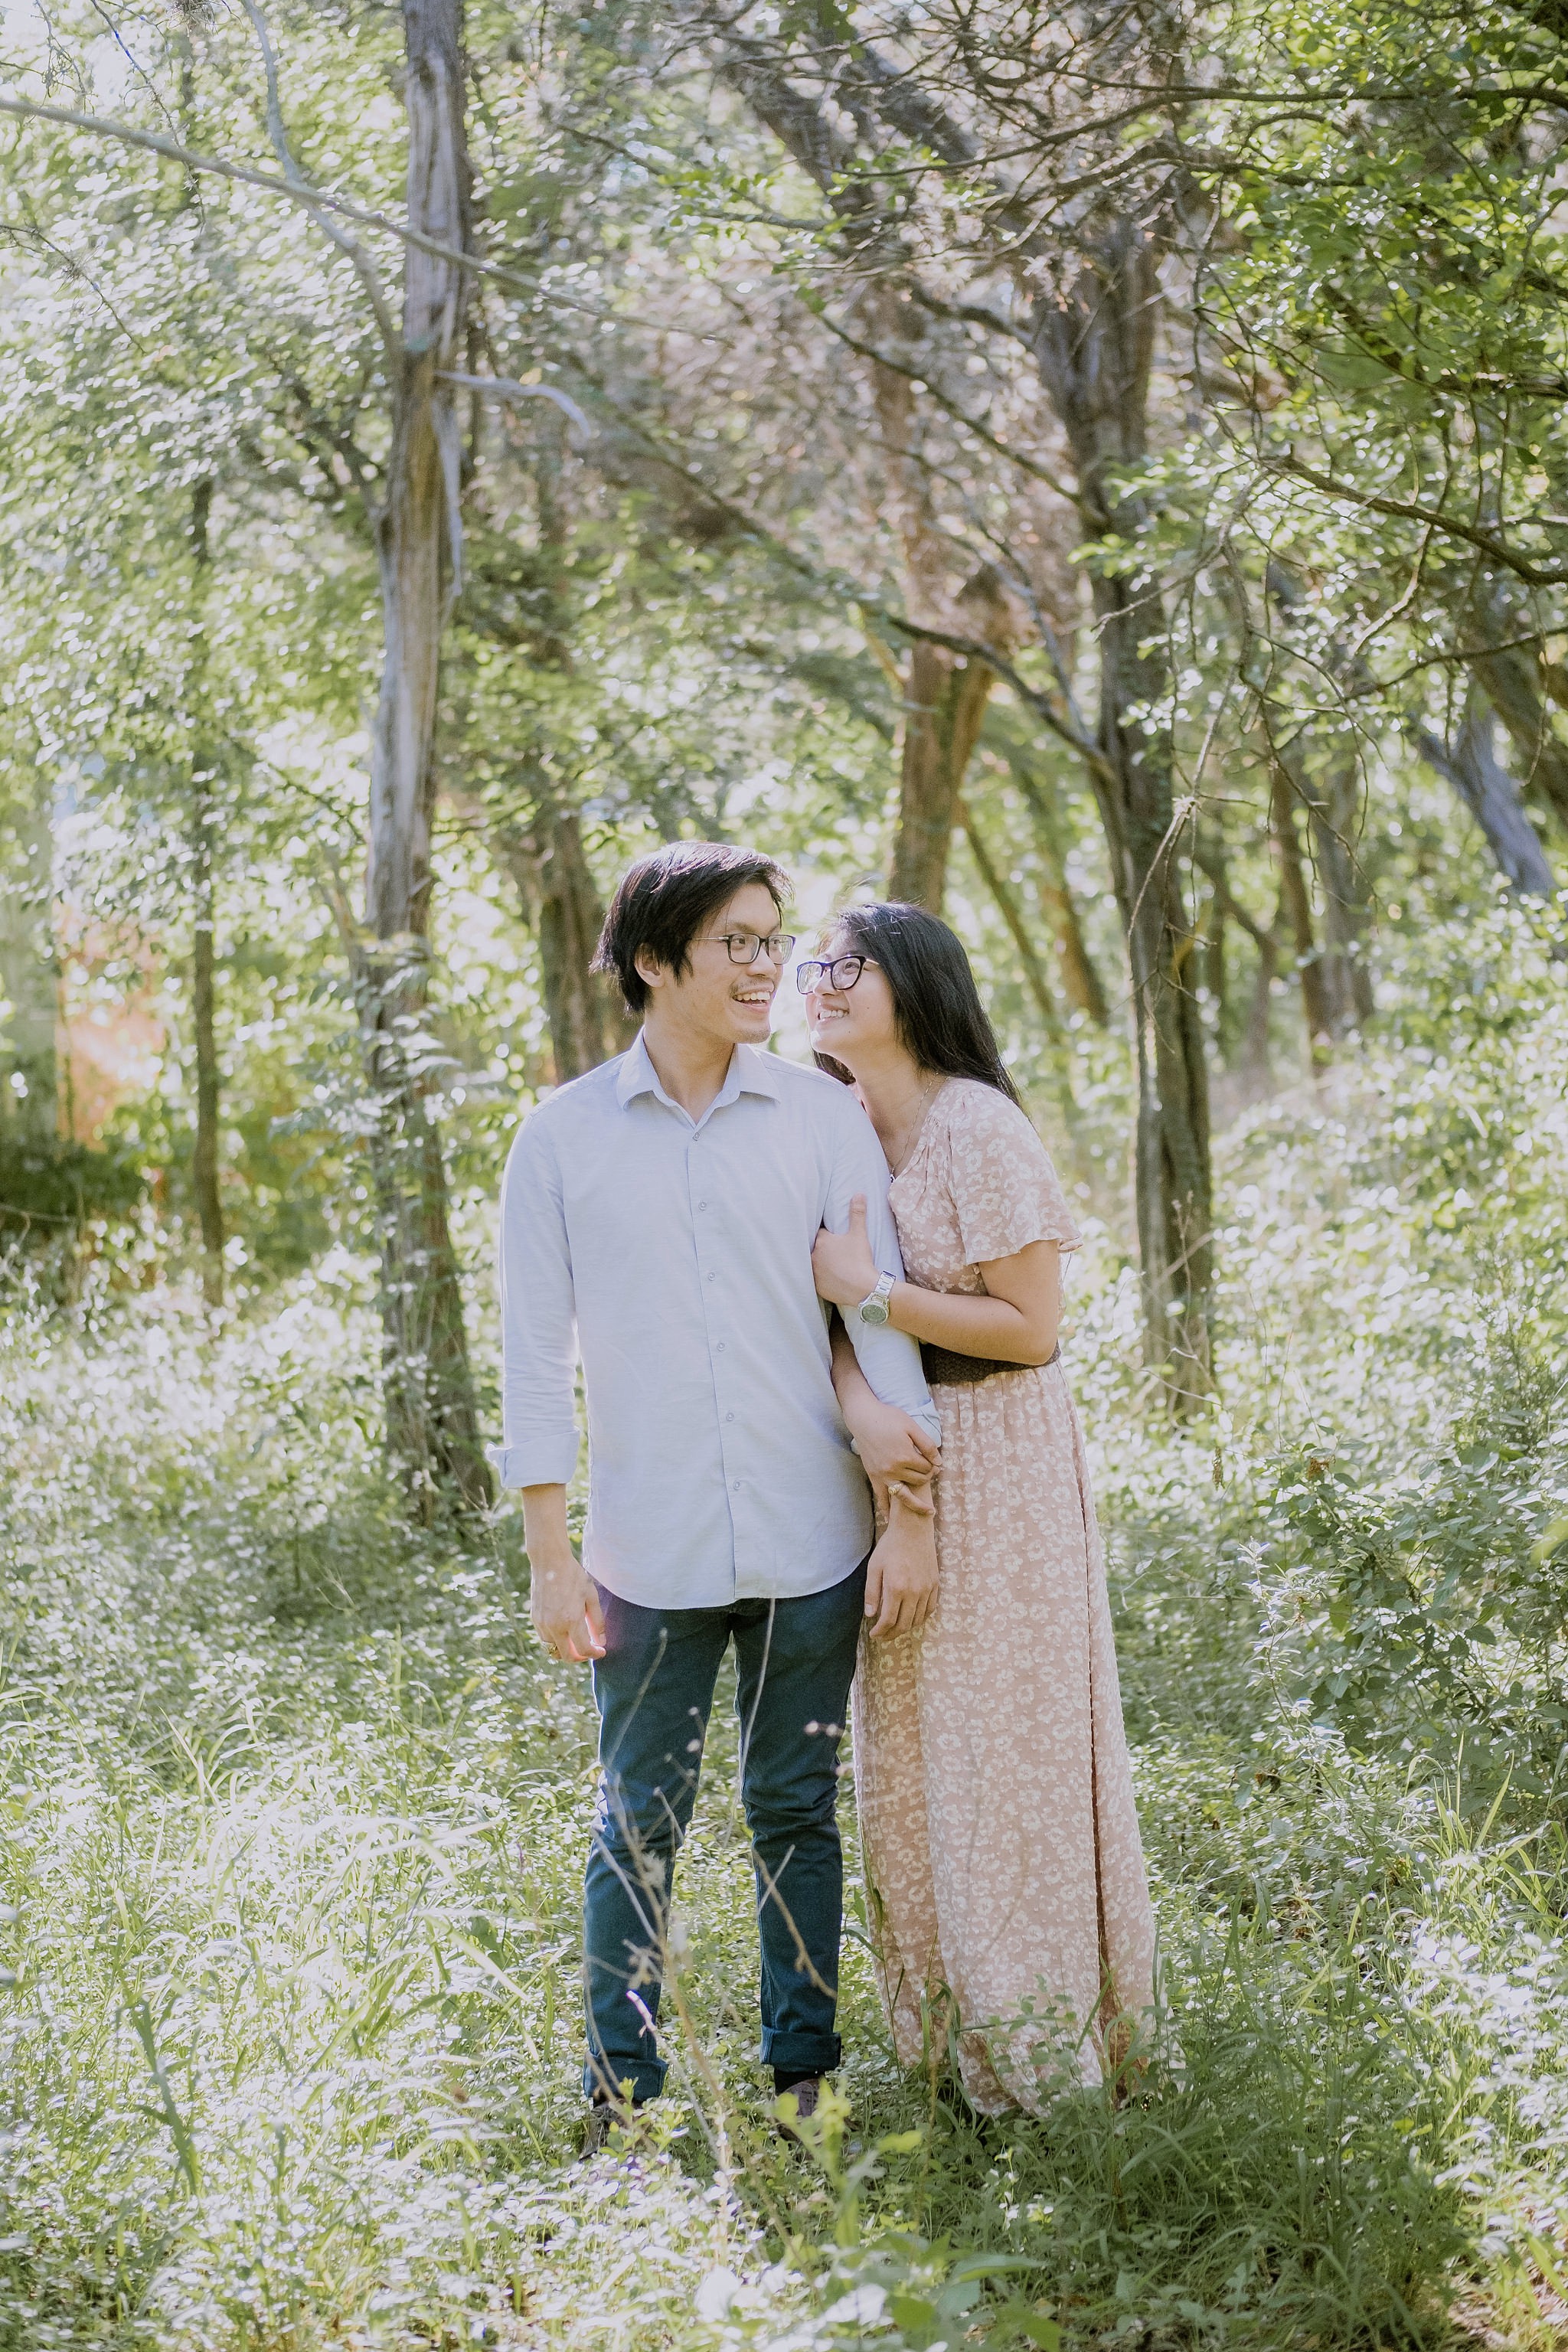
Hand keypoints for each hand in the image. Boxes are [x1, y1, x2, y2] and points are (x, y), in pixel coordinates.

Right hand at [529, 1553, 606, 1662]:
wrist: (549, 1562)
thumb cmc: (574, 1576)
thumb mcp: (591, 1596)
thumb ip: (597, 1622)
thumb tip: (601, 1642)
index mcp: (571, 1620)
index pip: (583, 1650)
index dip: (594, 1654)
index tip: (601, 1651)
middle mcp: (555, 1626)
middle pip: (567, 1656)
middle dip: (580, 1658)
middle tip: (589, 1650)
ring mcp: (542, 1624)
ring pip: (553, 1650)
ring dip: (566, 1651)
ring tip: (577, 1642)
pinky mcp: (535, 1619)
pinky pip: (545, 1639)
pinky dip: (556, 1641)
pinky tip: (565, 1631)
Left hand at [813, 1195, 882, 1310]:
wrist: (864, 1288)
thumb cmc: (860, 1259)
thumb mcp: (859, 1234)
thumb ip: (857, 1213)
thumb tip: (859, 1194)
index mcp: (822, 1241)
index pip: (820, 1234)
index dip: (827, 1235)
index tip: (834, 1237)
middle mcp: (813, 1256)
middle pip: (816, 1249)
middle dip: (823, 1249)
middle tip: (835, 1251)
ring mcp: (814, 1273)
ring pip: (815, 1265)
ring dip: (821, 1263)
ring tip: (833, 1265)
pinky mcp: (818, 1287)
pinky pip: (818, 1280)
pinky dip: (823, 1279)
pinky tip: (832, 1278)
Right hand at [847, 1396, 938, 1515]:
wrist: (863, 1418)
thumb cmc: (889, 1418)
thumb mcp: (912, 1426)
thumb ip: (927, 1445)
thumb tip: (939, 1462)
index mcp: (906, 1456)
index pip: (927, 1468)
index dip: (933, 1465)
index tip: (933, 1460)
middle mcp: (894, 1469)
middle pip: (919, 1480)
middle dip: (927, 1476)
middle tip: (929, 1471)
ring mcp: (882, 1475)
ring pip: (904, 1495)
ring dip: (916, 1501)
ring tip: (928, 1511)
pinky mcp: (873, 1477)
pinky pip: (881, 1499)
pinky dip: (886, 1510)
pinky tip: (891, 1520)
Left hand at [864, 1494, 938, 1639]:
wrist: (913, 1529)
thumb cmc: (890, 1547)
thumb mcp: (874, 1568)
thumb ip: (871, 1593)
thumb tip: (871, 1616)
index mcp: (896, 1588)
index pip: (889, 1620)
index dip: (880, 1632)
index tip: (873, 1634)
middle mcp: (914, 1591)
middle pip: (904, 1624)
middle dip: (891, 1634)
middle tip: (882, 1636)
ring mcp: (927, 1589)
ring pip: (918, 1619)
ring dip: (906, 1628)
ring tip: (895, 1628)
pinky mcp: (935, 1584)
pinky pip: (930, 1609)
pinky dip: (921, 1618)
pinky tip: (912, 1618)